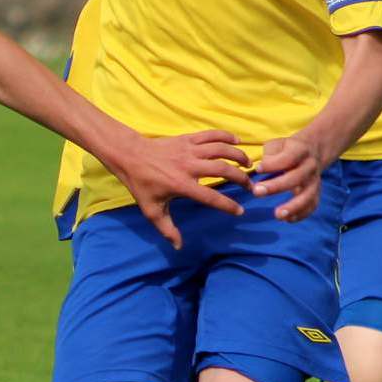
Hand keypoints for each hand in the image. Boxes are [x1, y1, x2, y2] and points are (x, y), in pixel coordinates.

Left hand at [106, 129, 252, 249]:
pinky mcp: (188, 139)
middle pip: (223, 169)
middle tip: (250, 186)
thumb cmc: (141, 184)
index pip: (211, 197)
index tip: (240, 211)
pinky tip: (238, 141)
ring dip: (238, 155)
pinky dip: (226, 136)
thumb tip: (179, 246)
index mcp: (182, 185)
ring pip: (221, 149)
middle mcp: (189, 166)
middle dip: (241, 178)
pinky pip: (211, 135)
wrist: (130, 155)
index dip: (228, 205)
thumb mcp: (151, 210)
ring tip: (249, 164)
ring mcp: (189, 150)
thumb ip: (167, 229)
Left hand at [253, 133, 324, 222]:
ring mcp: (315, 180)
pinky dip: (302, 214)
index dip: (273, 164)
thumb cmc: (287, 149)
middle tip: (256, 192)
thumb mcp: (277, 144)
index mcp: (300, 150)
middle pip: (296, 178)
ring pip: (308, 195)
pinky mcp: (316, 192)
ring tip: (277, 215)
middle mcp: (310, 166)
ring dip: (293, 206)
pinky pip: (312, 205)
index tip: (258, 169)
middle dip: (276, 186)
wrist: (312, 150)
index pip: (288, 158)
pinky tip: (288, 220)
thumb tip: (262, 169)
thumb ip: (269, 153)